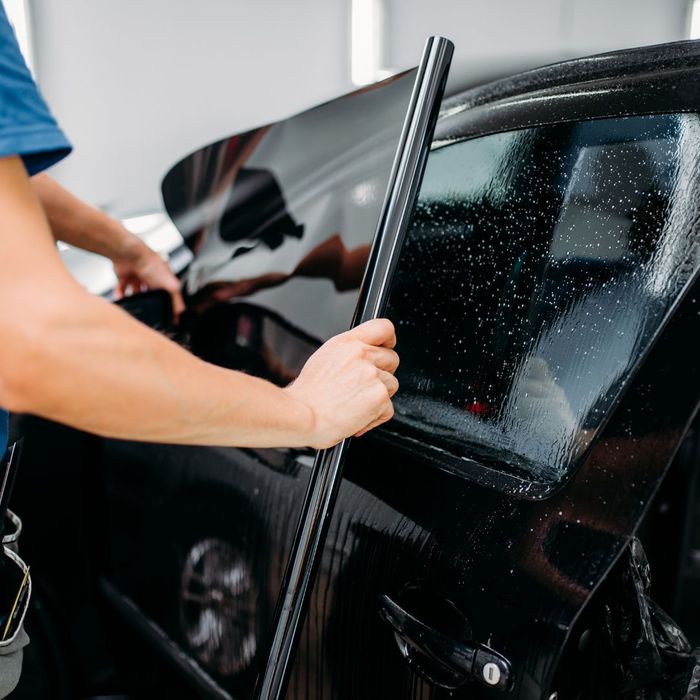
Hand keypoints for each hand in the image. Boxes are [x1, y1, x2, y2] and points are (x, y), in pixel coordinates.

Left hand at [113, 236, 184, 316]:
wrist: (131, 255)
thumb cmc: (152, 265)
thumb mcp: (171, 285)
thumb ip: (176, 300)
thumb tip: (180, 313)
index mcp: (164, 278)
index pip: (167, 294)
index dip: (167, 303)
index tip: (165, 315)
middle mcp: (151, 277)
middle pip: (151, 294)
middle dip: (150, 302)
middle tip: (148, 312)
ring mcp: (137, 277)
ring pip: (136, 292)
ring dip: (135, 300)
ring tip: (134, 307)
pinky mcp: (124, 276)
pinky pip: (121, 289)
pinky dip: (120, 295)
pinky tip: (122, 300)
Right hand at [284, 318, 398, 448]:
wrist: (302, 417)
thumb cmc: (306, 396)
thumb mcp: (323, 360)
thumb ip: (348, 354)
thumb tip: (363, 359)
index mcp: (347, 343)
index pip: (382, 328)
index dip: (388, 339)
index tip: (387, 347)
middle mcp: (361, 355)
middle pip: (392, 358)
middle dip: (383, 374)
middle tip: (364, 387)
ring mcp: (372, 375)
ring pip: (391, 384)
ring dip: (378, 397)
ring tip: (355, 405)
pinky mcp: (379, 396)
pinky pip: (388, 409)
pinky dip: (375, 417)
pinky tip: (356, 418)